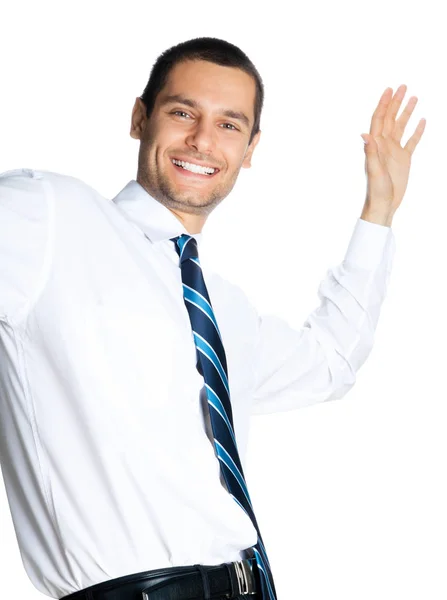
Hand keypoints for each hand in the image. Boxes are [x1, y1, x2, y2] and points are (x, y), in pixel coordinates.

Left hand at [360, 85, 425, 225]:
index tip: (389, 90)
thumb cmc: (376, 190)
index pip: (379, 120)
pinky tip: (422, 121)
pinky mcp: (404, 159)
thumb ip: (370, 152)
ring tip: (414, 97)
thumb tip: (365, 134)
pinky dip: (417, 131)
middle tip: (403, 86)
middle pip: (390, 119)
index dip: (383, 104)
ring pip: (401, 127)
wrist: (383, 204)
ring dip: (406, 112)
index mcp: (376, 145)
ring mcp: (395, 151)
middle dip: (395, 102)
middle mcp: (385, 145)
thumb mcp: (374, 170)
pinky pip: (412, 141)